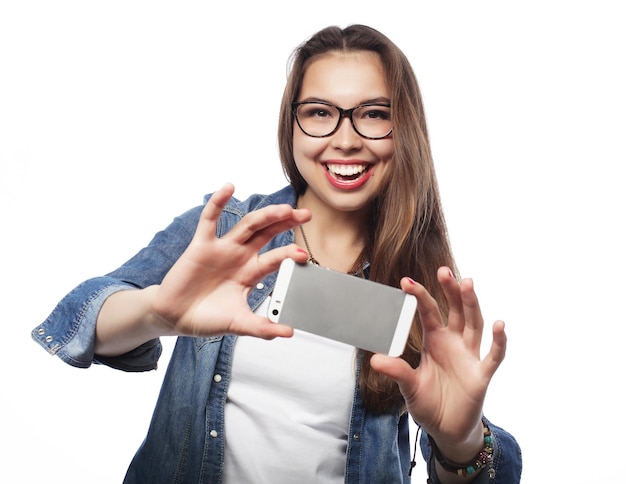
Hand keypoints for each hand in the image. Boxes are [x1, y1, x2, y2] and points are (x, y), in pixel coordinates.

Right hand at [151, 183, 310, 339]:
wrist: (175, 317)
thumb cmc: (206, 317)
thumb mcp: (238, 324)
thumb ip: (262, 328)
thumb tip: (287, 333)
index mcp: (250, 272)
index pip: (275, 257)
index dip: (289, 254)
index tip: (304, 255)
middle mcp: (239, 256)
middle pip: (267, 233)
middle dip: (286, 223)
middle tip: (305, 215)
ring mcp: (221, 248)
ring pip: (246, 225)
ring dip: (264, 215)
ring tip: (282, 209)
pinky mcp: (201, 245)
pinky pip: (209, 220)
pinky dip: (218, 203)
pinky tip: (229, 188)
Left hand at [370, 267, 506, 461]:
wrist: (447, 430)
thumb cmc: (429, 403)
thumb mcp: (409, 386)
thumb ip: (397, 371)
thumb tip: (375, 359)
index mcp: (435, 340)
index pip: (428, 312)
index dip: (419, 296)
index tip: (406, 281)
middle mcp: (454, 343)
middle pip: (456, 310)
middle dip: (451, 290)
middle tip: (444, 271)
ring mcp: (469, 357)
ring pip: (474, 325)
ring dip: (472, 304)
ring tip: (467, 283)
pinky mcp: (481, 375)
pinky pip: (493, 356)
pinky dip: (498, 341)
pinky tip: (499, 325)